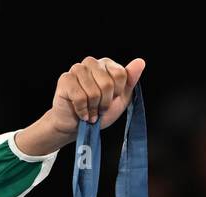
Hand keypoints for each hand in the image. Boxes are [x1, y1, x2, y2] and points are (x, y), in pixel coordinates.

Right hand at [15, 56, 145, 155]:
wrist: (77, 126)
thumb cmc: (98, 112)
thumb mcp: (120, 99)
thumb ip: (130, 81)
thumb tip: (140, 62)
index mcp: (106, 64)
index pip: (120, 74)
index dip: (117, 93)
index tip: (111, 100)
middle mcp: (91, 63)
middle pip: (107, 84)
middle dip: (104, 103)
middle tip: (99, 109)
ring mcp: (77, 69)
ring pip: (93, 92)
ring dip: (93, 108)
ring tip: (90, 112)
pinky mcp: (65, 79)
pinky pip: (79, 97)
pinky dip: (82, 110)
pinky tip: (81, 113)